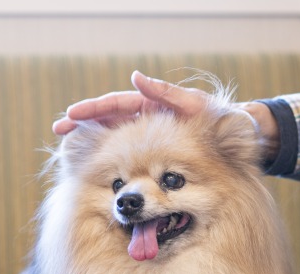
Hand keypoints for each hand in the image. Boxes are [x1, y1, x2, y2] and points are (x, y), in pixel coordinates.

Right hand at [52, 71, 279, 160]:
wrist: (240, 140)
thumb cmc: (221, 120)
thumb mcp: (196, 105)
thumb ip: (167, 94)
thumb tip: (136, 78)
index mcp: (152, 106)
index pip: (116, 105)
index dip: (93, 110)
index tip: (71, 116)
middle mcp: (147, 121)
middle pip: (108, 121)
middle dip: (83, 124)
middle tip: (59, 131)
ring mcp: (149, 139)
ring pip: (114, 139)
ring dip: (92, 143)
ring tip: (68, 149)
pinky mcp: (156, 157)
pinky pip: (128, 158)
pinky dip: (110, 161)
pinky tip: (97, 170)